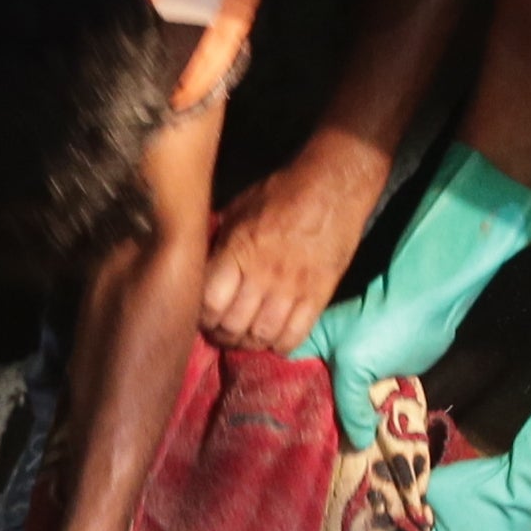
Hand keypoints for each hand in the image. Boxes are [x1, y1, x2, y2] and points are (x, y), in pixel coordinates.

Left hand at [203, 148, 376, 350]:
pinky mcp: (319, 295)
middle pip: (233, 325)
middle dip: (222, 334)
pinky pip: (295, 335)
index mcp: (238, 249)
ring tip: (245, 338)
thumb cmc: (282, 192)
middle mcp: (263, 273)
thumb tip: (196, 261)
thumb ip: (217, 239)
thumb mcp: (238, 208)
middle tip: (221, 331)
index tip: (202, 315)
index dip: (200, 316)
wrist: (334, 185)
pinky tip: (274, 338)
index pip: (208, 301)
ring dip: (249, 343)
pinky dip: (280, 345)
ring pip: (262, 336)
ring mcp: (293, 287)